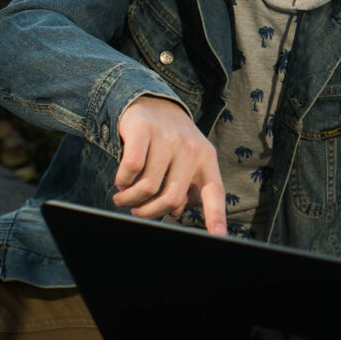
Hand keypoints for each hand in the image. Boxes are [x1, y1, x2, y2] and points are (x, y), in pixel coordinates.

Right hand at [111, 96, 227, 233]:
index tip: (218, 237)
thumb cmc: (169, 143)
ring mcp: (168, 137)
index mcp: (207, 159)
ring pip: (147, 186)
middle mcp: (191, 148)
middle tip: (137, 212)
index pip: (214, 192)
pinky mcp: (143, 129)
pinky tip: (121, 181)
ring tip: (123, 198)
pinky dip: (122, 182)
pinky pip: (130, 169)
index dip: (216, 216)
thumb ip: (184, 188)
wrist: (152, 102)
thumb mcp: (185, 162)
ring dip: (130, 199)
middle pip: (171, 198)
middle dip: (150, 212)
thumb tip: (175, 212)